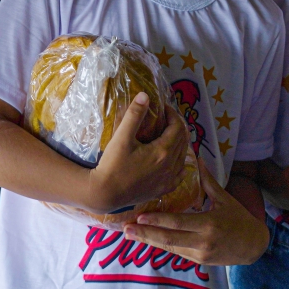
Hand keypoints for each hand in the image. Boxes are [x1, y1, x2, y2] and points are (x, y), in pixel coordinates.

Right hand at [88, 93, 188, 212]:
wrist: (105, 193)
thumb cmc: (113, 165)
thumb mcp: (122, 137)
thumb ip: (134, 115)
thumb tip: (145, 95)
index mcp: (163, 152)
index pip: (178, 128)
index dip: (173, 114)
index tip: (164, 108)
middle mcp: (171, 166)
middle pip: (182, 141)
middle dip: (177, 126)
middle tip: (166, 118)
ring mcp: (169, 180)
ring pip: (183, 157)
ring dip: (179, 143)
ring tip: (169, 134)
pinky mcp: (164, 190)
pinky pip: (180, 173)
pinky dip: (179, 162)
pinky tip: (172, 159)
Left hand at [121, 162, 268, 265]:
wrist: (254, 246)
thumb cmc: (239, 218)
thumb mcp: (225, 198)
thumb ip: (208, 181)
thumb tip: (198, 158)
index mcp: (209, 223)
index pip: (178, 222)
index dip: (157, 220)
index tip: (140, 215)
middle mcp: (203, 241)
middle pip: (169, 239)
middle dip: (145, 234)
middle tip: (126, 228)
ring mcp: (200, 254)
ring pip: (170, 247)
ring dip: (149, 240)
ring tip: (131, 234)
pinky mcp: (200, 261)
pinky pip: (177, 251)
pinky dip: (162, 245)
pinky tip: (148, 238)